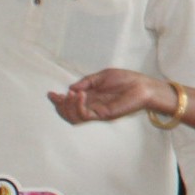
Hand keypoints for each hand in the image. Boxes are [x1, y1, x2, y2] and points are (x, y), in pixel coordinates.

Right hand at [50, 69, 170, 123]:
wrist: (144, 86)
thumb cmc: (127, 80)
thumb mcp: (102, 76)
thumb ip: (87, 82)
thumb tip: (70, 88)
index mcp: (91, 98)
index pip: (70, 104)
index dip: (58, 101)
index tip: (51, 94)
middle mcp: (92, 106)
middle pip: (69, 114)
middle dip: (60, 106)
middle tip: (59, 96)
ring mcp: (98, 112)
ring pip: (74, 118)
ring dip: (68, 106)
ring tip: (72, 94)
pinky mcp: (104, 115)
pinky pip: (85, 116)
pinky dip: (78, 106)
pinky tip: (80, 95)